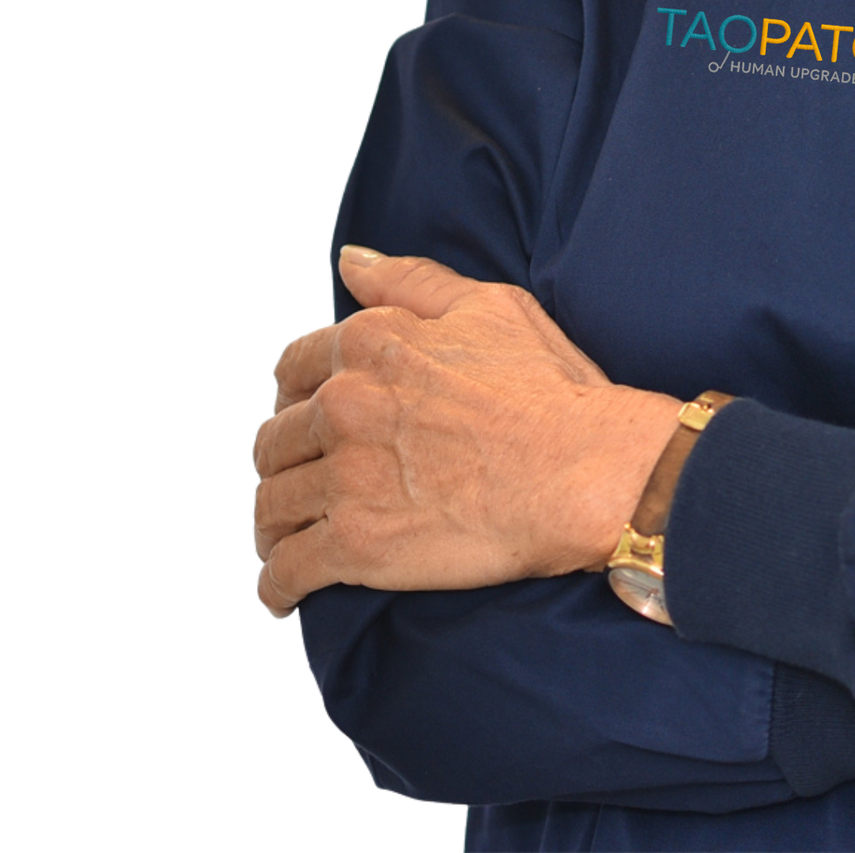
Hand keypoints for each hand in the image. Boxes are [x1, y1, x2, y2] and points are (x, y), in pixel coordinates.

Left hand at [252, 248, 684, 616]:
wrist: (582, 469)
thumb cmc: (549, 388)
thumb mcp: (490, 305)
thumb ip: (411, 280)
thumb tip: (351, 263)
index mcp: (370, 342)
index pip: (293, 369)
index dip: (295, 396)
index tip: (308, 421)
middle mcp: (346, 404)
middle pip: (275, 442)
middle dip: (283, 464)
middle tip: (303, 485)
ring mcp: (347, 476)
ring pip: (272, 506)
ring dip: (273, 526)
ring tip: (287, 541)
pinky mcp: (356, 545)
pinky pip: (287, 570)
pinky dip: (279, 584)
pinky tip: (287, 591)